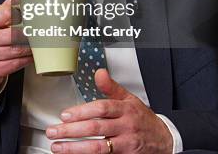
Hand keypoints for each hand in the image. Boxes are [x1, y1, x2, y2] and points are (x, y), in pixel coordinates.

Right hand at [0, 0, 32, 90]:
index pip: (3, 13)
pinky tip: (33, 55)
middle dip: (29, 33)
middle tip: (41, 30)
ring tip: (41, 43)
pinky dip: (28, 58)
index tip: (32, 15)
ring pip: (17, 50)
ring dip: (32, 47)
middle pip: (12, 34)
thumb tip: (18, 0)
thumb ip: (3, 11)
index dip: (20, 13)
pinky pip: (16, 63)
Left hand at [46, 69, 172, 153]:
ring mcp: (126, 144)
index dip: (82, 111)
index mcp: (125, 110)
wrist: (164, 139)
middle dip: (71, 131)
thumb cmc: (142, 118)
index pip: (101, 109)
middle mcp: (126, 127)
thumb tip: (99, 73)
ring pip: (98, 147)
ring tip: (58, 147)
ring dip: (75, 148)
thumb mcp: (130, 99)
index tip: (64, 115)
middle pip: (96, 128)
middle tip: (53, 131)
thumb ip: (111, 87)